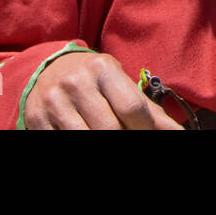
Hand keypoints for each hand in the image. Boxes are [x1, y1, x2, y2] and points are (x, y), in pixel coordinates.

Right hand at [24, 51, 184, 129]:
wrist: (47, 70)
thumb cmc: (96, 80)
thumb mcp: (122, 85)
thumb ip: (150, 111)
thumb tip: (179, 134)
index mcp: (102, 68)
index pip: (131, 108)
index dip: (143, 128)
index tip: (144, 132)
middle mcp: (76, 82)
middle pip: (110, 129)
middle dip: (124, 138)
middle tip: (128, 134)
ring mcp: (54, 102)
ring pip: (84, 138)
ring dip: (101, 144)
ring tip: (111, 136)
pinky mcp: (36, 120)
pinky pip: (61, 141)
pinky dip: (79, 146)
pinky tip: (90, 136)